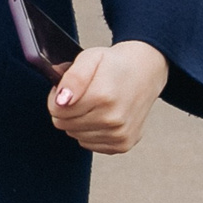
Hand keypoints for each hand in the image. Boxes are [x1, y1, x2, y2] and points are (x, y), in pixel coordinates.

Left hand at [47, 40, 169, 153]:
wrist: (145, 73)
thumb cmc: (115, 65)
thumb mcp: (90, 58)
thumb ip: (72, 78)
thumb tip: (61, 101)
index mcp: (102, 97)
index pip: (56, 111)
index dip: (57, 97)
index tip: (68, 88)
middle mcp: (113, 120)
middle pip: (65, 125)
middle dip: (67, 109)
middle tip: (82, 94)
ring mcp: (120, 135)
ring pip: (76, 136)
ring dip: (79, 121)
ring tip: (93, 103)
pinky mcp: (123, 144)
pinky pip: (90, 144)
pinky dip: (91, 131)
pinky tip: (101, 115)